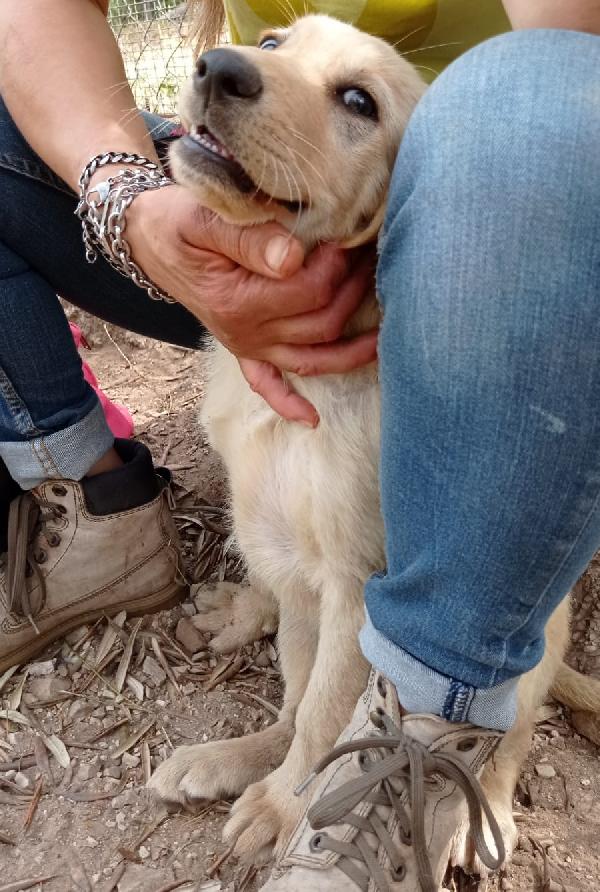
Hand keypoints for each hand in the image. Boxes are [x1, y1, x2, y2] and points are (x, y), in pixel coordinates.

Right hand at [126, 184, 375, 424]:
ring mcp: (247, 346)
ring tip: (383, 329)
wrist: (148, 239)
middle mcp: (245, 333)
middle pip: (319, 323)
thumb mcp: (204, 218)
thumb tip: (295, 257)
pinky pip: (267, 386)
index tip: (346, 235)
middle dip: (352, 292)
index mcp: (238, 301)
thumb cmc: (177, 221)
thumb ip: (249, 238)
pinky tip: (312, 419)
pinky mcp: (245, 350)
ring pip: (312, 359)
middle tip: (368, 256)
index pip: (306, 291)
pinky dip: (288, 403)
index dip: (335, 265)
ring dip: (351, 348)